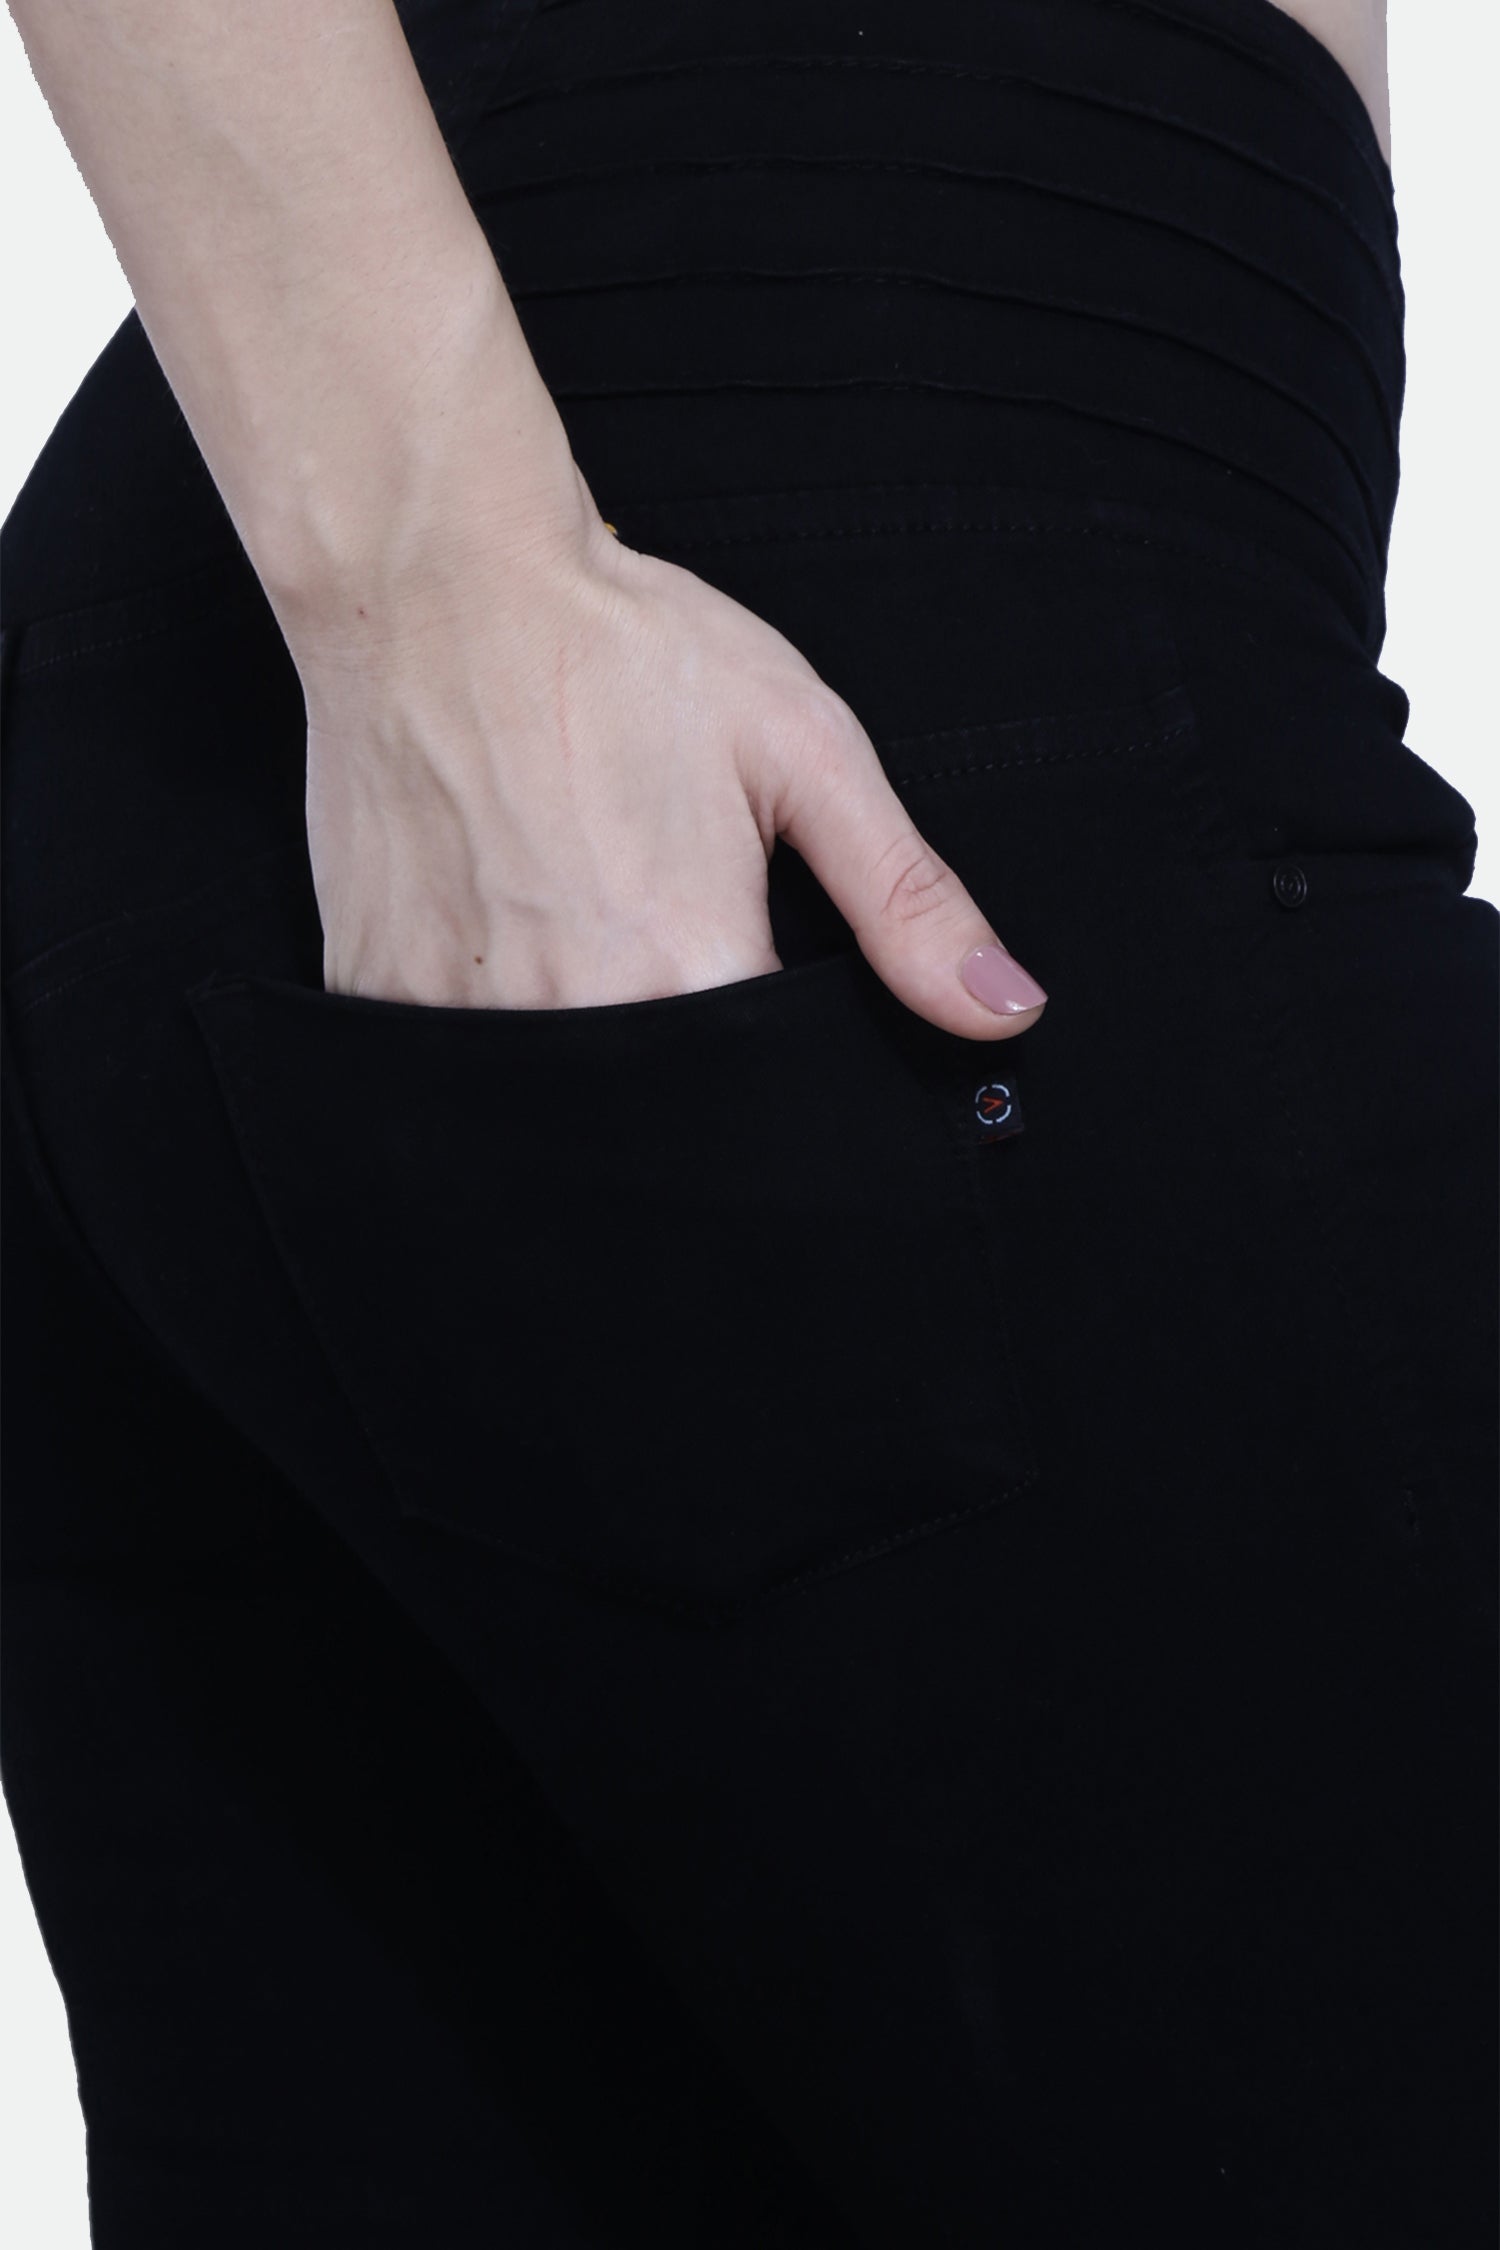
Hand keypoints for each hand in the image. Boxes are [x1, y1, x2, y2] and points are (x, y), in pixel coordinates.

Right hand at [288, 472, 1047, 1039]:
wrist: (438, 581)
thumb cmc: (623, 652)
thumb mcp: (805, 753)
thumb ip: (907, 901)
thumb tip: (1006, 1013)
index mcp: (690, 967)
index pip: (764, 1101)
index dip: (773, 1062)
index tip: (746, 979)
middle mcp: (573, 1015)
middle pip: (658, 1113)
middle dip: (675, 1045)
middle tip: (645, 915)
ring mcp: (461, 1014)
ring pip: (551, 1101)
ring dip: (581, 1033)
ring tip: (574, 907)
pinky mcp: (380, 994)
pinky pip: (451, 1063)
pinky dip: (486, 1015)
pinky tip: (497, 919)